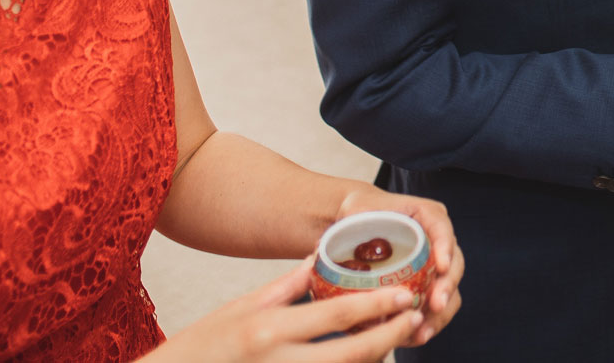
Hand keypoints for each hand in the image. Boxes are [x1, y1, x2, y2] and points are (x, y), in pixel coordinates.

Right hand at [141, 257, 423, 361]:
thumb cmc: (199, 347)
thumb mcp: (239, 308)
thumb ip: (284, 288)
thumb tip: (319, 262)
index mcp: (268, 330)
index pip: (336, 314)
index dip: (377, 305)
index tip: (404, 295)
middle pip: (352, 353)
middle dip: (389, 337)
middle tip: (414, 319)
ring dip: (372, 361)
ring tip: (392, 341)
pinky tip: (362, 361)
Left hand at [332, 187, 463, 345]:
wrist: (359, 227)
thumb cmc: (360, 215)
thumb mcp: (357, 207)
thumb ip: (351, 218)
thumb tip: (327, 245)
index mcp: (425, 215)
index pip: (442, 228)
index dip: (446, 247)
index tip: (442, 266)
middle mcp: (436, 239)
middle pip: (454, 262)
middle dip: (447, 287)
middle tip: (435, 305)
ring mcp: (434, 264)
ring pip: (449, 289)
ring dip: (440, 313)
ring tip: (423, 331)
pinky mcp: (427, 285)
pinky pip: (436, 305)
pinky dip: (430, 322)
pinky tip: (416, 336)